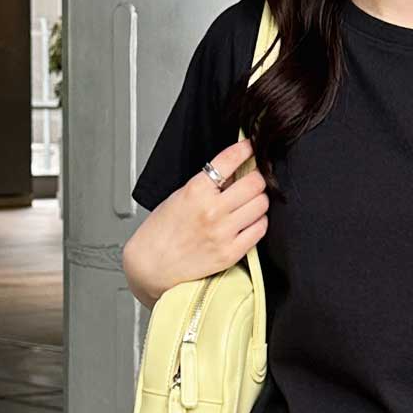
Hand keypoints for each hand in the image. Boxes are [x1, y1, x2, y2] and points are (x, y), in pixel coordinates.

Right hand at [122, 138, 268, 306]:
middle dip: (256, 178)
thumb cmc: (162, 232)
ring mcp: (223, 232)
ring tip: (251, 202)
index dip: (246, 149)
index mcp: (196, 190)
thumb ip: (207, 185)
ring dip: (259, 200)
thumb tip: (234, 173)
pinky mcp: (230, 253)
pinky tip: (251, 221)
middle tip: (253, 179)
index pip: (230, 160)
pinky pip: (259, 230)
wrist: (152, 265)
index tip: (250, 147)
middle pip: (254, 183)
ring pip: (261, 205)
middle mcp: (212, 210)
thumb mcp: (179, 196)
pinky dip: (259, 222)